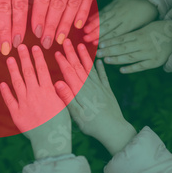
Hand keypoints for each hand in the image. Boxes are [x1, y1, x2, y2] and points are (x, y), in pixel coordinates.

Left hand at [0, 45, 70, 158]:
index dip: (37, 57)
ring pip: (17, 82)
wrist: (51, 141)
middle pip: (28, 72)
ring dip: (13, 70)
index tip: (34, 47)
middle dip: (24, 58)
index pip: (42, 69)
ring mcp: (24, 103)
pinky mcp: (16, 114)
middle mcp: (35, 94)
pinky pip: (9, 100)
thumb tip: (58, 80)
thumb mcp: (66, 105)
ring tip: (9, 59)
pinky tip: (2, 84)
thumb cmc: (61, 124)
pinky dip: (5, 92)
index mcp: (48, 91)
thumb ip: (61, 92)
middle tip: (20, 46)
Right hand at [54, 40, 135, 154]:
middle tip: (66, 41)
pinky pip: (103, 76)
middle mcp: (90, 86)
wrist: (114, 130)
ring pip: (90, 68)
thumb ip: (67, 97)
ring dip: (84, 56)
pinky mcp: (107, 91)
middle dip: (72, 53)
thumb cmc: (92, 125)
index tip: (57, 51)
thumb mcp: (76, 114)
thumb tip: (57, 83)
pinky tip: (99, 60)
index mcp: (80, 91)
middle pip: (79, 66)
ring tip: (80, 45)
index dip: (63, 61)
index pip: (69, 72)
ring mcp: (99, 87)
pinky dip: (100, 67)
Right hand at [85, 0, 157, 44]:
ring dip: (93, 24)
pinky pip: (103, 10)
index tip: (95, 44)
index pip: (115, 34)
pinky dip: (95, 16)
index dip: (104, 39)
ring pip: (103, 18)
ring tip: (84, 30)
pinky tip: (87, 21)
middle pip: (107, 26)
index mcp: (130, 24)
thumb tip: (115, 46)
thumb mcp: (140, 27)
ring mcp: (117, 9)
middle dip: (95, 33)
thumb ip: (128, 35)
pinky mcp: (113, 4)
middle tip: (86, 39)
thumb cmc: (144, 17)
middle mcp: (122, 17)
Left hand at [96, 20, 171, 73]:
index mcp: (140, 34)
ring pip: (130, 57)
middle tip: (97, 53)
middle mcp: (143, 43)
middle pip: (122, 48)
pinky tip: (121, 70)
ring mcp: (149, 53)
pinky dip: (131, 68)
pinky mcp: (155, 62)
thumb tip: (116, 37)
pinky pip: (141, 66)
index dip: (110, 41)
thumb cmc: (160, 30)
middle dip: (109, 51)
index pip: (121, 38)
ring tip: (105, 60)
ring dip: (116, 59)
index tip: (99, 44)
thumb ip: (133, 33)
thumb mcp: (146, 27)